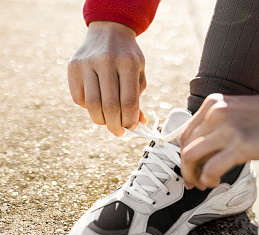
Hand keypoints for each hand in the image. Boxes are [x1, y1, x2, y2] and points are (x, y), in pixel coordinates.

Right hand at [68, 21, 147, 135]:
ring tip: (108, 122)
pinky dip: (88, 108)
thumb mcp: (138, 73)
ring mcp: (87, 63)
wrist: (109, 30)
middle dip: (115, 125)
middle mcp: (106, 62)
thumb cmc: (128, 58)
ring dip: (101, 120)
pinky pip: (79, 98)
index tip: (131, 127)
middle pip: (110, 106)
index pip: (128, 101)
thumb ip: (137, 98)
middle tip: (118, 132)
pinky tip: (96, 105)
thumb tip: (138, 123)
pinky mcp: (73, 67)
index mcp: (127, 64)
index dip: (130, 120)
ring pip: (92, 105)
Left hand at [179, 94, 258, 188]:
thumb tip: (208, 150)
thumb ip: (221, 125)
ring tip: (204, 184)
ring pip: (191, 157)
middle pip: (185, 146)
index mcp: (214, 104)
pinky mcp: (240, 145)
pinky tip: (216, 182)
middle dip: (186, 169)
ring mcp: (227, 129)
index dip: (183, 155)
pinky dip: (208, 179)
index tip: (190, 169)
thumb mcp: (240, 113)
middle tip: (194, 182)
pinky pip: (211, 168)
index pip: (185, 133)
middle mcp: (216, 113)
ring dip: (193, 176)